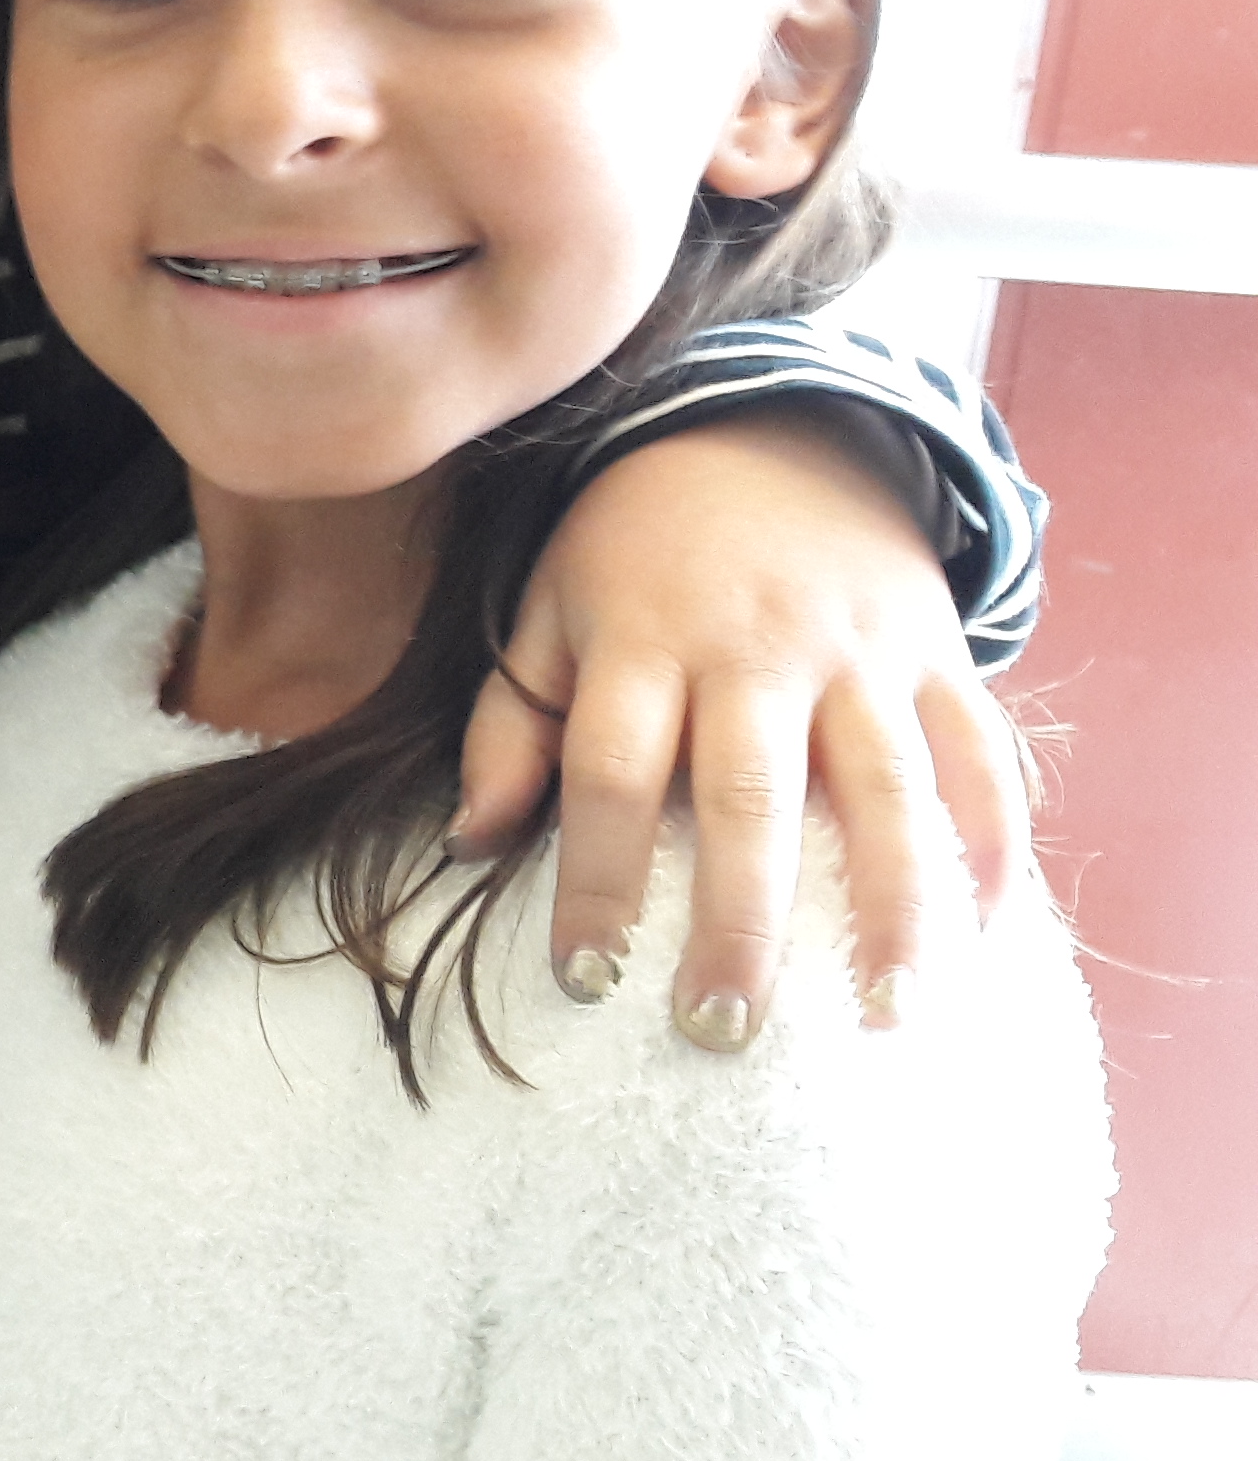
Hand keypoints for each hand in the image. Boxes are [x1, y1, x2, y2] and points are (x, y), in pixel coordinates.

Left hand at [453, 406, 1030, 1050]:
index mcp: (643, 638)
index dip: (593, 878)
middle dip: (738, 922)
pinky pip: (978, 753)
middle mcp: (756, 647)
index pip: (608, 772)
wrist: (766, 431)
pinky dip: (990, 842)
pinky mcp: (940, 651)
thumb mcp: (547, 610)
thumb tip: (469, 842)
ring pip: (886, 789)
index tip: (586, 979)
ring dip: (892, 908)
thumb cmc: (634, 551)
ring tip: (884, 1012)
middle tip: (723, 1029)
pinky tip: (979, 933)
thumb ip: (509, 723)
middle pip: (747, 797)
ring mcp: (860, 649)